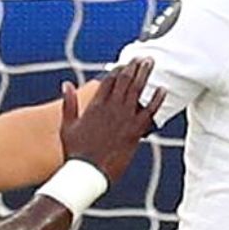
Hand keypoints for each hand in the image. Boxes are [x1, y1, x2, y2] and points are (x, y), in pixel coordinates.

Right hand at [58, 58, 166, 186]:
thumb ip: (68, 104)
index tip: (123, 64)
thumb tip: (66, 84)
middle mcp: (110, 108)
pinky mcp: (134, 131)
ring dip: (144, 74)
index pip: (108, 81)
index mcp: (95, 106)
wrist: (87, 172)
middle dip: (133, 67)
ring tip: (150, 62)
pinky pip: (149, 111)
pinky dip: (156, 99)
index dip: (117, 70)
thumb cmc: (75, 153)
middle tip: (141, 57)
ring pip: (136, 90)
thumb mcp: (67, 126)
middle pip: (124, 80)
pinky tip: (162, 89)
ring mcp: (123, 118)